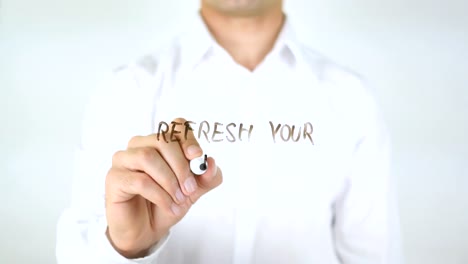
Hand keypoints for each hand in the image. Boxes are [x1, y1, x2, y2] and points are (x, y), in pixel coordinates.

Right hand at [104, 118, 222, 257]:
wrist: (146, 230)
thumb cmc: (167, 202)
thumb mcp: (194, 190)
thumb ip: (206, 177)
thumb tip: (211, 163)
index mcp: (160, 142)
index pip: (175, 126)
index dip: (188, 139)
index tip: (197, 157)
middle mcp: (139, 145)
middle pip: (162, 140)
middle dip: (181, 166)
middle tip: (190, 189)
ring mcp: (123, 160)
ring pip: (148, 157)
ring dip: (169, 181)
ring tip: (179, 199)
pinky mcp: (114, 178)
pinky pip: (139, 180)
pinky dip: (159, 195)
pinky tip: (169, 206)